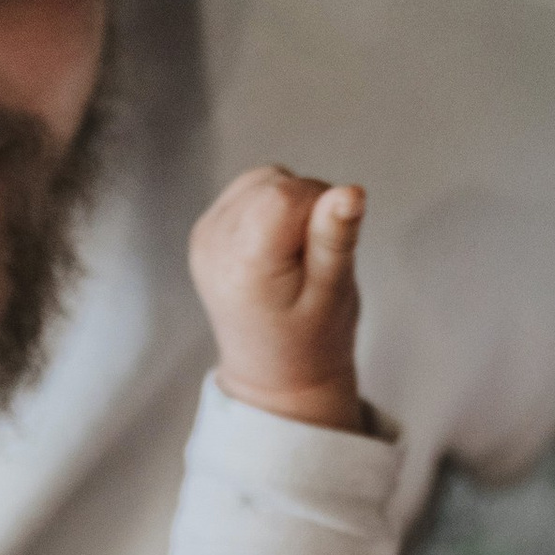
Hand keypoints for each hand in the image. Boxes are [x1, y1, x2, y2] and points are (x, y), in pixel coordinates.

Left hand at [188, 164, 367, 431]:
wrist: (273, 373)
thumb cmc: (310, 341)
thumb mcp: (333, 293)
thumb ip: (336, 239)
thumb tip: (350, 192)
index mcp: (245, 266)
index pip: (286, 194)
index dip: (320, 206)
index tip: (328, 242)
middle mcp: (214, 247)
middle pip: (273, 184)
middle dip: (306, 206)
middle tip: (313, 256)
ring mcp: (204, 237)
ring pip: (262, 180)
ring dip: (290, 204)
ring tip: (296, 254)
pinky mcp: (206, 231)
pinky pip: (248, 191)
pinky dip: (271, 207)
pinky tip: (278, 246)